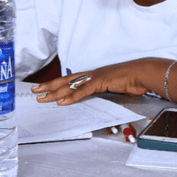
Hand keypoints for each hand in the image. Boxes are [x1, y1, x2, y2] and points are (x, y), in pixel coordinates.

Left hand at [30, 59, 156, 105]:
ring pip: (69, 85)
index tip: (44, 88)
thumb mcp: (112, 90)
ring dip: (54, 92)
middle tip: (34, 90)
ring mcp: (93, 77)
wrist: (142, 74)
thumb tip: (95, 102)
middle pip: (64, 81)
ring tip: (42, 97)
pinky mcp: (100, 82)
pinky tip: (62, 101)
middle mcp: (89, 75)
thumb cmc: (130, 81)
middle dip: (48, 86)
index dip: (55, 84)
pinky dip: (71, 97)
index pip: (69, 80)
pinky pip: (82, 91)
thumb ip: (102, 94)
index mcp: (91, 76)